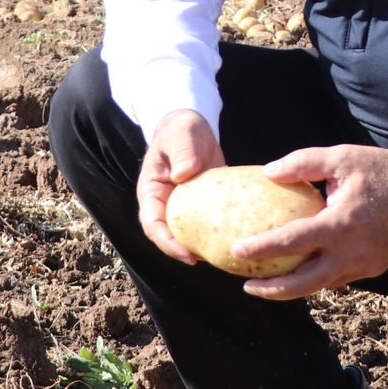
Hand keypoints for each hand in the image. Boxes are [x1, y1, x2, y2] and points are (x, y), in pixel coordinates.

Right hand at [136, 109, 223, 266]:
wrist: (192, 128)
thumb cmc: (181, 130)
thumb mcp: (181, 136)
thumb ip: (183, 153)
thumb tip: (185, 174)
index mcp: (151, 192)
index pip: (152, 225)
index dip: (167, 243)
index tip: (188, 255)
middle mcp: (164, 205)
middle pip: (169, 237)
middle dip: (185, 252)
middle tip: (210, 260)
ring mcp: (182, 208)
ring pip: (187, 235)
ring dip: (202, 247)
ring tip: (224, 256)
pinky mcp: (201, 206)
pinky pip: (205, 225)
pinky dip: (216, 234)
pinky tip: (235, 239)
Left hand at [233, 144, 387, 300]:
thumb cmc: (382, 171)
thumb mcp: (342, 157)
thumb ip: (303, 163)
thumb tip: (268, 173)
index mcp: (340, 224)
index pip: (292, 242)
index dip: (261, 249)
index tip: (237, 250)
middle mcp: (350, 253)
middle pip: (303, 284)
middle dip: (271, 291)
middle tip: (246, 286)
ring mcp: (363, 266)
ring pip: (320, 286)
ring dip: (291, 289)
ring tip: (266, 283)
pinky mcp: (372, 269)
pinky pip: (337, 279)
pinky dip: (315, 279)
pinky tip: (299, 271)